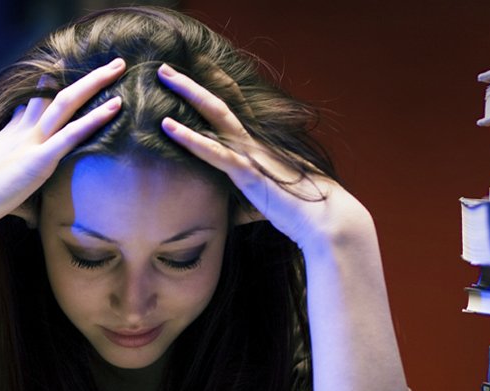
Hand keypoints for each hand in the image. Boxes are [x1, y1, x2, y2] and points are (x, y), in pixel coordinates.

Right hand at [0, 58, 124, 303]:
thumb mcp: (1, 192)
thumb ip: (22, 198)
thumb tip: (36, 220)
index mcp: (11, 136)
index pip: (34, 104)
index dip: (50, 87)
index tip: (64, 72)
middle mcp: (22, 132)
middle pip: (55, 94)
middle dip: (84, 78)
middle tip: (109, 64)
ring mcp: (31, 143)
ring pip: (67, 102)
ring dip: (95, 83)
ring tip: (119, 67)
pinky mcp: (39, 160)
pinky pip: (72, 133)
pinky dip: (95, 118)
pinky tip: (115, 106)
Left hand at [158, 64, 408, 390]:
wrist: (327, 222)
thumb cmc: (298, 214)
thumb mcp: (264, 205)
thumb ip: (243, 202)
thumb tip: (228, 213)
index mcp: (257, 149)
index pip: (228, 116)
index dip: (208, 96)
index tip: (187, 79)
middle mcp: (254, 145)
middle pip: (218, 105)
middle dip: (190, 85)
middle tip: (165, 68)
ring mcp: (252, 156)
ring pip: (214, 117)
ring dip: (187, 95)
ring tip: (162, 76)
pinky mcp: (249, 174)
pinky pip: (214, 152)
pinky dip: (190, 140)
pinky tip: (168, 127)